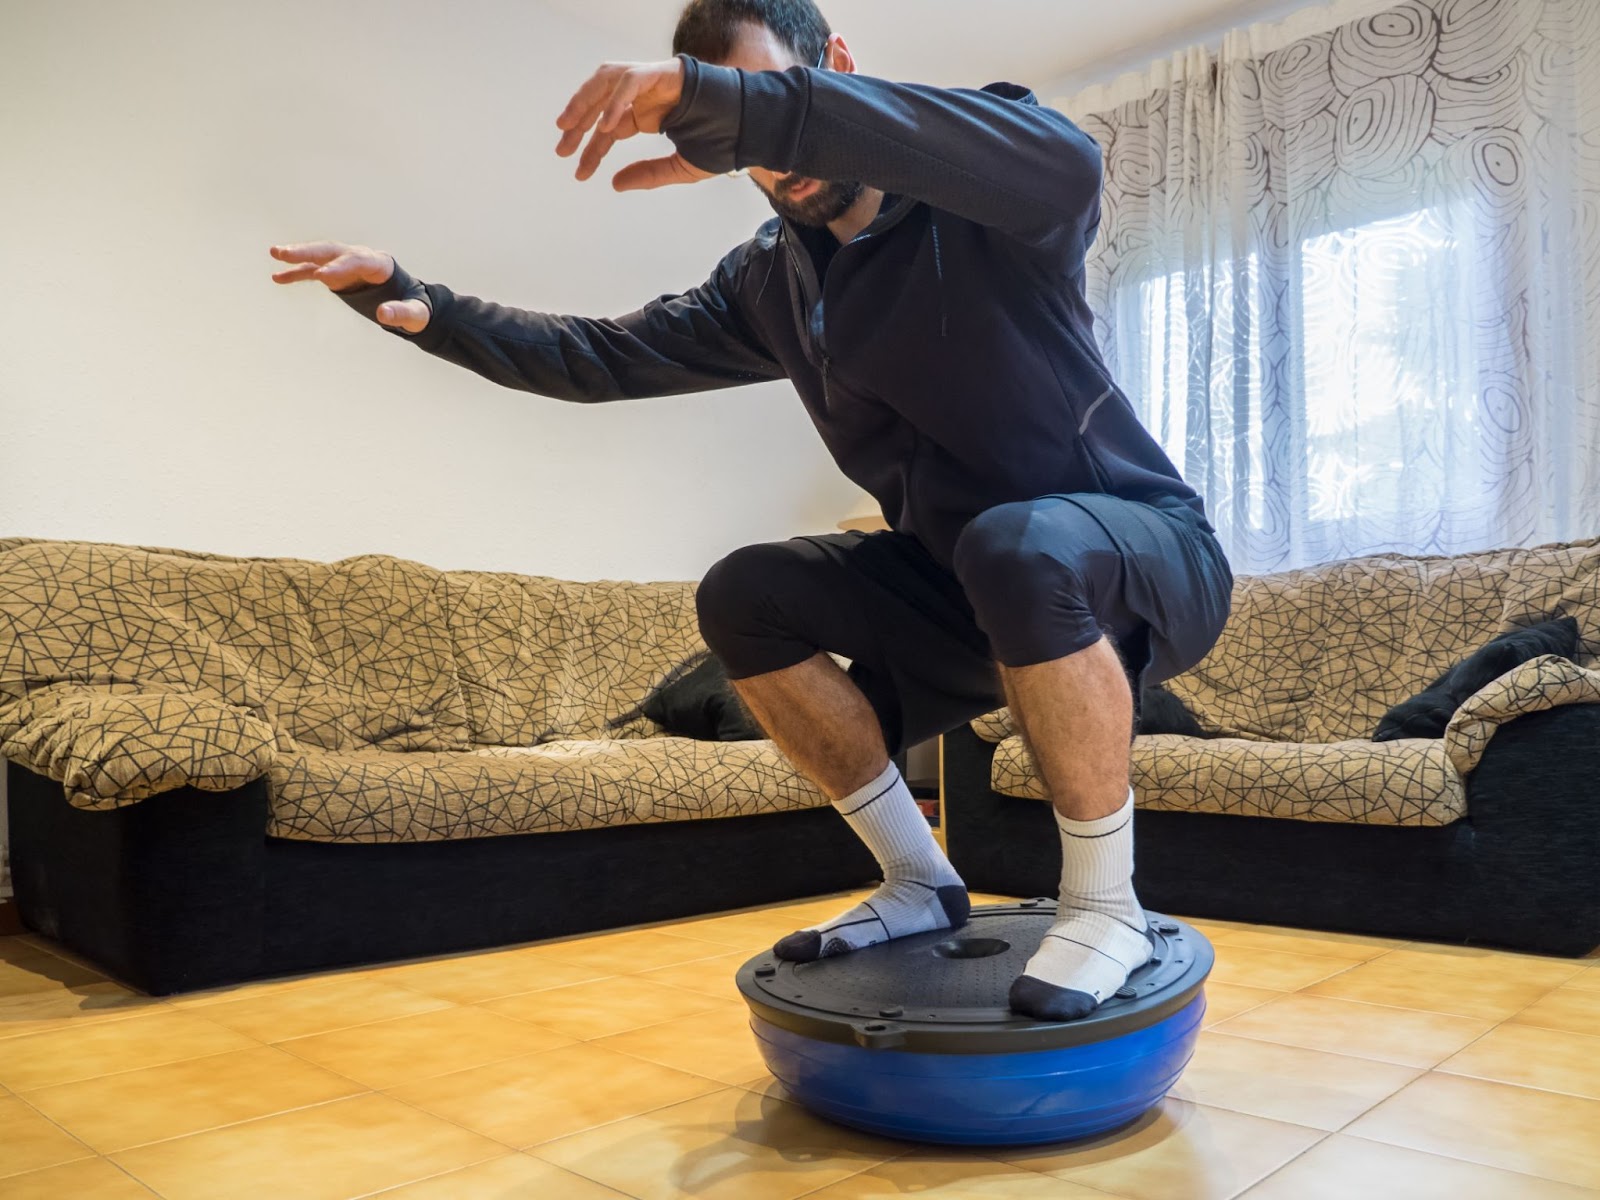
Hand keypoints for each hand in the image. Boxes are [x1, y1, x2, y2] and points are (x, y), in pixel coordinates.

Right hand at [268, 241, 429, 332]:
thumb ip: (403, 313)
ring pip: (320, 256)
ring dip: (298, 255)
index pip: (357, 261)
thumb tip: (384, 314)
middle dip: (310, 252)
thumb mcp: (415, 315)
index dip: (340, 268)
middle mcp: (361, 258)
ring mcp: (347, 264)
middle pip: (333, 251)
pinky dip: (297, 273)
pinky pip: (314, 271)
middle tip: (286, 253)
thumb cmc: (415, 307)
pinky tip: (277, 277)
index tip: (322, 277)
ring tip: (275, 253)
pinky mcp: (337, 274)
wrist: (410, 303)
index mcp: (380, 265)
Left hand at [555, 59, 715, 190]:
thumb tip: (614, 184)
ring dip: (585, 100)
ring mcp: (653, 79)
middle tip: (562, 147)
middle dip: (577, 121)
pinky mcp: (665, 71)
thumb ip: (648, 175)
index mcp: (646, 114)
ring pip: (607, 80)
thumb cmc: (724, 144)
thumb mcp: (679, 168)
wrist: (752, 129)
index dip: (591, 148)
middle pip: (599, 100)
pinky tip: (607, 125)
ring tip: (569, 125)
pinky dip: (617, 99)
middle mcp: (645, 95)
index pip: (608, 127)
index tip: (578, 170)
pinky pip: (632, 79)